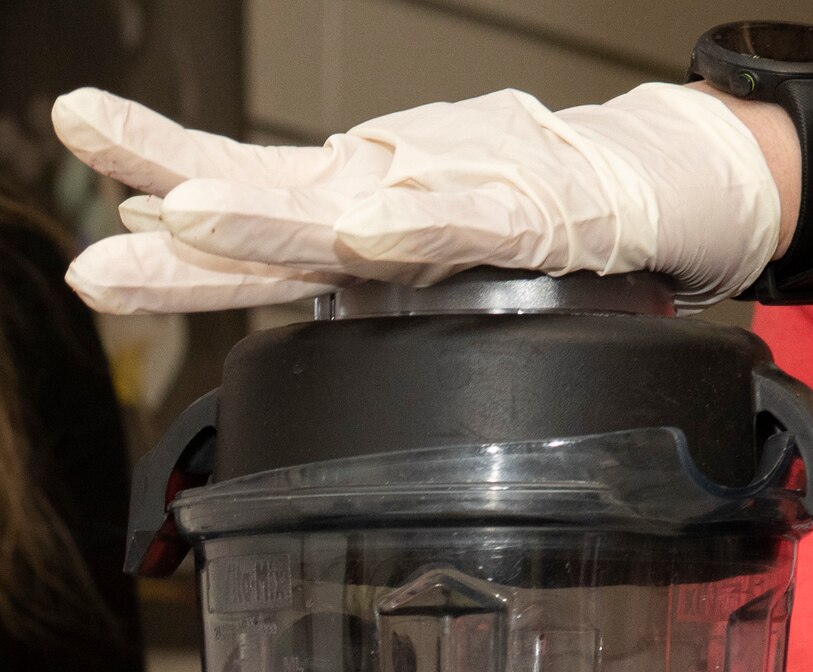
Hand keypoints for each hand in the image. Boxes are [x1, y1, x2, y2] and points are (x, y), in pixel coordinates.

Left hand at [52, 83, 784, 314]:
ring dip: (262, 211)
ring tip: (187, 210)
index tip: (95, 267)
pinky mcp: (524, 213)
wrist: (632, 179)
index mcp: (347, 214)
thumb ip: (300, 244)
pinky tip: (368, 235)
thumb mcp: (396, 233)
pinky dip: (414, 226)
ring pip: (347, 208)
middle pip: (266, 206)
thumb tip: (169, 233)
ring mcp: (447, 200)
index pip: (239, 229)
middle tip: (105, 206)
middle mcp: (382, 198)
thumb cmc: (518, 200)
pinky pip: (464, 224)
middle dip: (178, 196)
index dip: (168, 258)